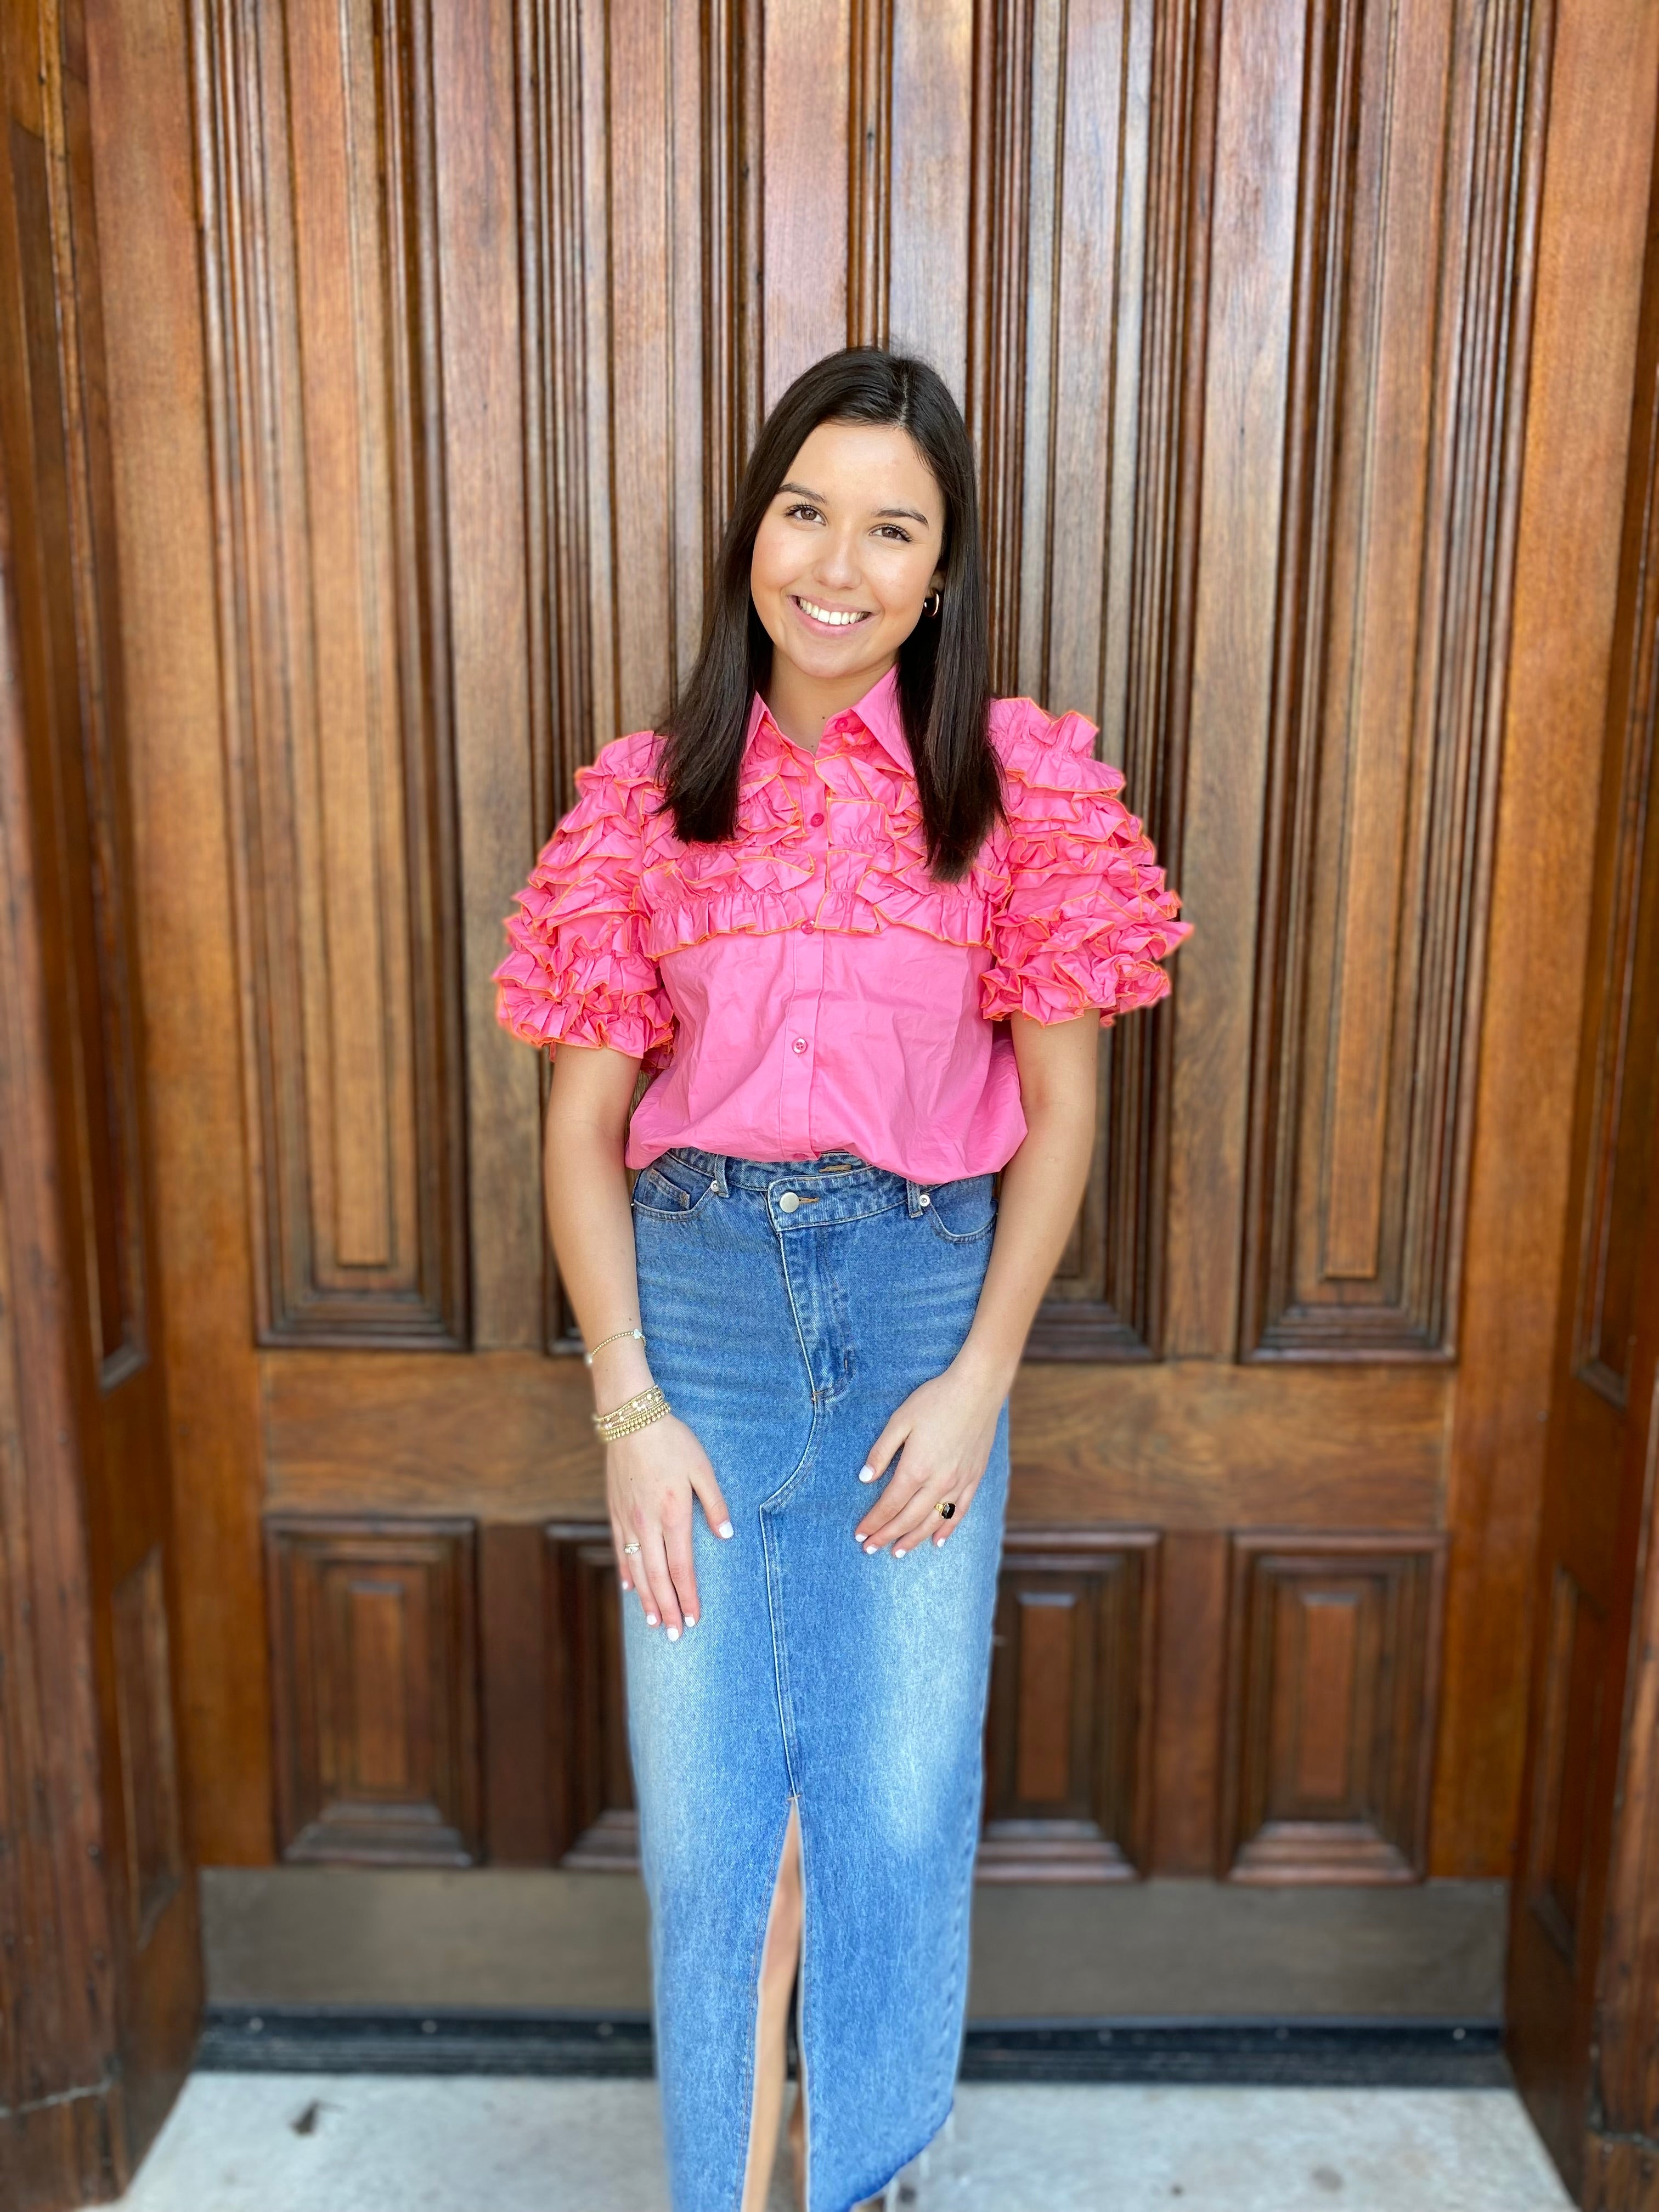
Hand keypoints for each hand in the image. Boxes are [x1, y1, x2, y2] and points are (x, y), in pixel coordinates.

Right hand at [607, 1410, 732, 1637]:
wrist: (631, 1419)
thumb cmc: (672, 1441)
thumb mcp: (702, 1468)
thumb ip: (715, 1504)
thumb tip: (726, 1536)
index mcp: (673, 1515)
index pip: (682, 1568)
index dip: (688, 1597)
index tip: (694, 1619)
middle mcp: (648, 1524)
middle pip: (658, 1577)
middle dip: (668, 1609)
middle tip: (675, 1636)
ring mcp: (628, 1519)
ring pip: (637, 1569)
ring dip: (646, 1599)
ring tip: (654, 1622)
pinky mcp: (615, 1510)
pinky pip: (620, 1549)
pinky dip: (626, 1572)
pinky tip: (630, 1588)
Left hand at [852, 1356, 1004, 1556]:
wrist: (978, 1389)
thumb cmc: (935, 1400)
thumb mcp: (900, 1420)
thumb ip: (881, 1452)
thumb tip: (864, 1478)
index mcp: (916, 1468)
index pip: (889, 1504)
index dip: (873, 1522)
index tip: (859, 1535)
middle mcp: (938, 1482)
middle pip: (908, 1519)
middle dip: (886, 1536)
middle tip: (869, 1548)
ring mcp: (959, 1483)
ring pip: (933, 1522)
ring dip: (913, 1539)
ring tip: (897, 1552)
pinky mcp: (974, 1479)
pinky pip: (959, 1512)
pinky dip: (946, 1530)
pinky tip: (937, 1542)